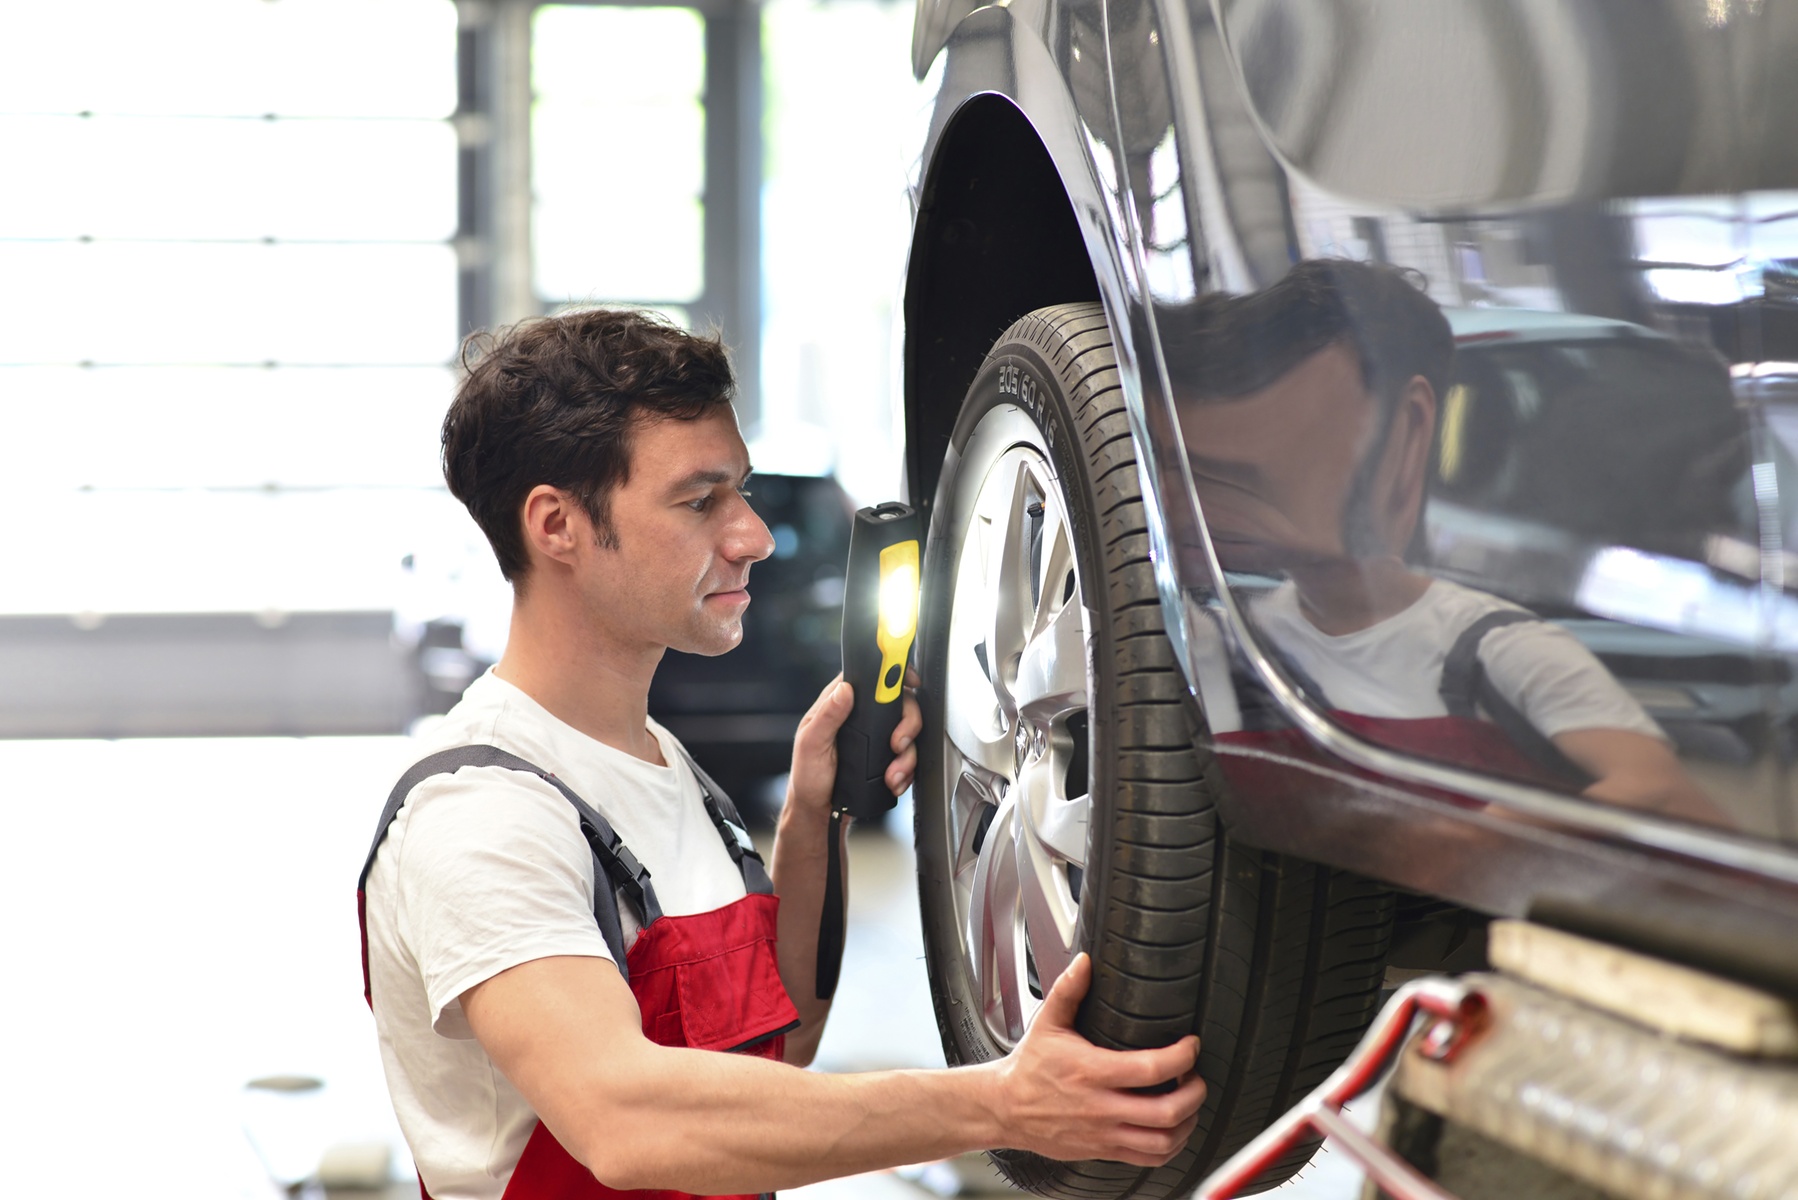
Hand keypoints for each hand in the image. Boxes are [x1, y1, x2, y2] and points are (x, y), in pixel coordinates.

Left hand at [787, 670, 922, 817]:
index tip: (908, 680)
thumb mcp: (811, 744)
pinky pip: (908, 756)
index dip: (892, 673)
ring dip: (906, 756)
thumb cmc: (808, 776)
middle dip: (907, 725)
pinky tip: (893, 780)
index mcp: (838, 704)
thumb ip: (828, 716)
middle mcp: (860, 717)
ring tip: (891, 774)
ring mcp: (875, 737)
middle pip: (900, 704)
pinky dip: (906, 771)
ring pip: (908, 733)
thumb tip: (844, 690)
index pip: (869, 678)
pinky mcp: (885, 756)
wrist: (819, 810)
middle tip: (896, 744)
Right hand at [986, 954, 1204, 1165]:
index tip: (1190, 1046)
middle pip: (1166, 1111)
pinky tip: (1172, 1128)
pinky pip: (1149, 1159)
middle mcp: (1100, 1106)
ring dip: (1187, 1123)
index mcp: (1090, 1071)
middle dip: (1194, 1093)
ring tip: (1189, 1103)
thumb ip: (1068, 990)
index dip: (1182, 1057)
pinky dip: (1171, 1146)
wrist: (1005, 1108)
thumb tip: (1085, 962)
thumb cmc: (1029, 1067)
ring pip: (1163, 1141)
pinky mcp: (1103, 1150)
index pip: (1150, 1069)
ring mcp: (1103, 1133)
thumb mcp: (1047, 1023)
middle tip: (1197, 1077)